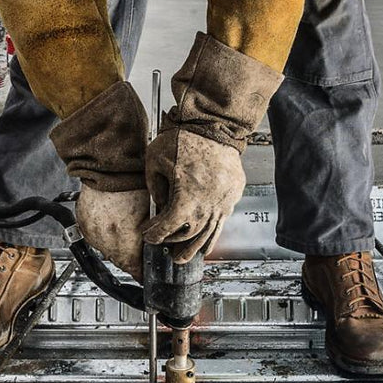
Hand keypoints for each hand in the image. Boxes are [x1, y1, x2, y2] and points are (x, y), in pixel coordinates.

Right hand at [75, 186, 149, 281]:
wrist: (109, 166)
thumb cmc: (132, 183)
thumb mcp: (150, 212)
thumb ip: (151, 235)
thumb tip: (157, 248)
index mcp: (125, 238)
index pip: (134, 269)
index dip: (142, 272)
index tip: (145, 273)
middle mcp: (106, 240)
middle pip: (120, 260)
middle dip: (130, 257)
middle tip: (138, 247)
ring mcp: (92, 233)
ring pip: (106, 250)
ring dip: (116, 245)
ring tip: (123, 228)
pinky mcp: (83, 224)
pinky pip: (94, 237)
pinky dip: (103, 234)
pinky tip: (112, 221)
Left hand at [143, 129, 246, 262]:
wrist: (214, 125)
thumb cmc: (184, 138)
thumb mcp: (155, 160)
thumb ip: (155, 188)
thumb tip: (160, 206)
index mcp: (186, 198)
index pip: (168, 227)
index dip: (155, 234)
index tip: (149, 235)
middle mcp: (207, 205)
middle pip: (189, 235)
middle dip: (174, 244)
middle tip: (165, 249)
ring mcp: (223, 201)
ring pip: (209, 234)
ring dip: (195, 248)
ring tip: (185, 258)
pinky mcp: (233, 195)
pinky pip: (223, 220)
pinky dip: (213, 234)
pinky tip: (207, 242)